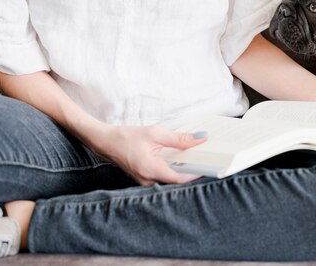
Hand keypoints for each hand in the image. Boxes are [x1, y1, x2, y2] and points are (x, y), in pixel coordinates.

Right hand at [91, 124, 207, 185]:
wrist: (105, 141)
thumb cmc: (126, 136)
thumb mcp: (155, 133)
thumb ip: (179, 138)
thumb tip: (200, 138)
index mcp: (150, 169)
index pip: (180, 179)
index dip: (197, 174)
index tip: (210, 165)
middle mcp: (148, 180)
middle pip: (177, 180)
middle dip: (192, 170)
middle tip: (206, 159)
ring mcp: (146, 182)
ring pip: (171, 179)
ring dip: (184, 169)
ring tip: (196, 157)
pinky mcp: (145, 179)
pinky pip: (164, 176)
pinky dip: (174, 168)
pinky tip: (181, 158)